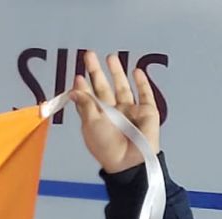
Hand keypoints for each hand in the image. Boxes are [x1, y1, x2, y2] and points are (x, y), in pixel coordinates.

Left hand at [70, 51, 159, 173]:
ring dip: (117, 72)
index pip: (88, 97)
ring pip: (122, 87)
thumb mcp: (91, 124)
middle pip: (103, 87)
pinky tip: (136, 71)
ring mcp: (130, 110)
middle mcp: (112, 112)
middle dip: (97, 71)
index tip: (78, 75)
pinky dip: (142, 82)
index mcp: (97, 117)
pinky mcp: (146, 111)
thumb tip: (74, 89)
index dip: (83, 86)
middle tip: (89, 54)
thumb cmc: (106, 146)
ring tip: (110, 57)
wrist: (129, 160)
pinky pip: (145, 94)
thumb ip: (85, 105)